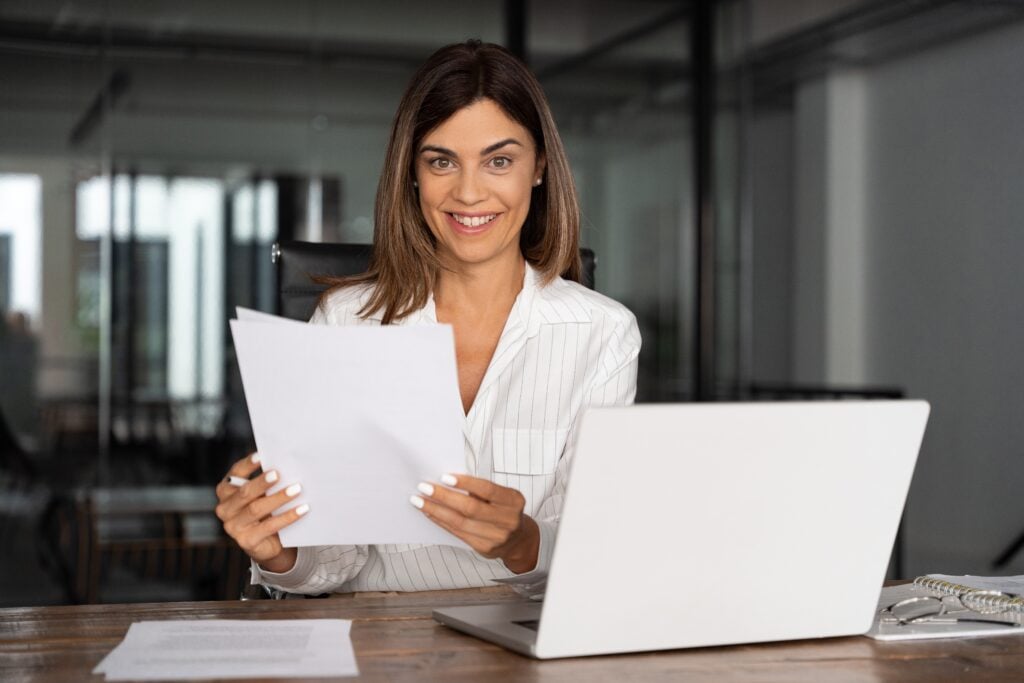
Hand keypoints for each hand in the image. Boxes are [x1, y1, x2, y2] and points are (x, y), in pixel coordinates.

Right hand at [214, 453, 307, 573]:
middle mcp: (225, 509)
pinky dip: (287, 517)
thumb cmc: (265, 512)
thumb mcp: (262, 495)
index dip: (247, 465)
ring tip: (297, 489)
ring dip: (278, 498)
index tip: (260, 456)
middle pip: (245, 492)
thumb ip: (267, 482)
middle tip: (278, 474)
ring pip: (256, 509)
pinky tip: (302, 509)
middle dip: (262, 482)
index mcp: (226, 492)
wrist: (268, 544)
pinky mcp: (246, 541)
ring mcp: (233, 527)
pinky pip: (269, 526)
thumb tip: (287, 464)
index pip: (235, 474)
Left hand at [411, 474, 539, 573]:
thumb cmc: (504, 509)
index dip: (465, 483)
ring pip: (460, 522)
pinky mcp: (484, 549)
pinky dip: (441, 521)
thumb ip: (481, 489)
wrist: (518, 539)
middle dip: (444, 496)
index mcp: (514, 501)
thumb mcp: (501, 496)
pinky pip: (458, 533)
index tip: (444, 476)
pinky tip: (430, 513)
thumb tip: (447, 481)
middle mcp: (508, 520)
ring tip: (419, 501)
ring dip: (436, 510)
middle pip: (471, 508)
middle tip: (424, 487)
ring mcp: (497, 537)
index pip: (487, 489)